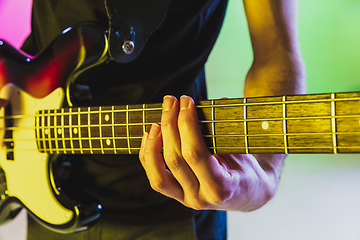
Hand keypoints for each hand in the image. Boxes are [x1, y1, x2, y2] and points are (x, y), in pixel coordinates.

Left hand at [139, 95, 283, 210]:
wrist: (249, 195)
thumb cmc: (249, 170)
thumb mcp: (245, 151)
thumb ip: (230, 130)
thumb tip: (218, 101)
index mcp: (221, 187)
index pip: (195, 153)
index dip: (187, 124)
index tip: (187, 102)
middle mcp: (201, 197)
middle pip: (175, 160)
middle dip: (170, 125)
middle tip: (171, 102)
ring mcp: (186, 199)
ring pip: (159, 176)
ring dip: (154, 144)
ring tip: (157, 121)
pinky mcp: (177, 196)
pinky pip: (156, 179)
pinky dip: (148, 157)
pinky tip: (150, 136)